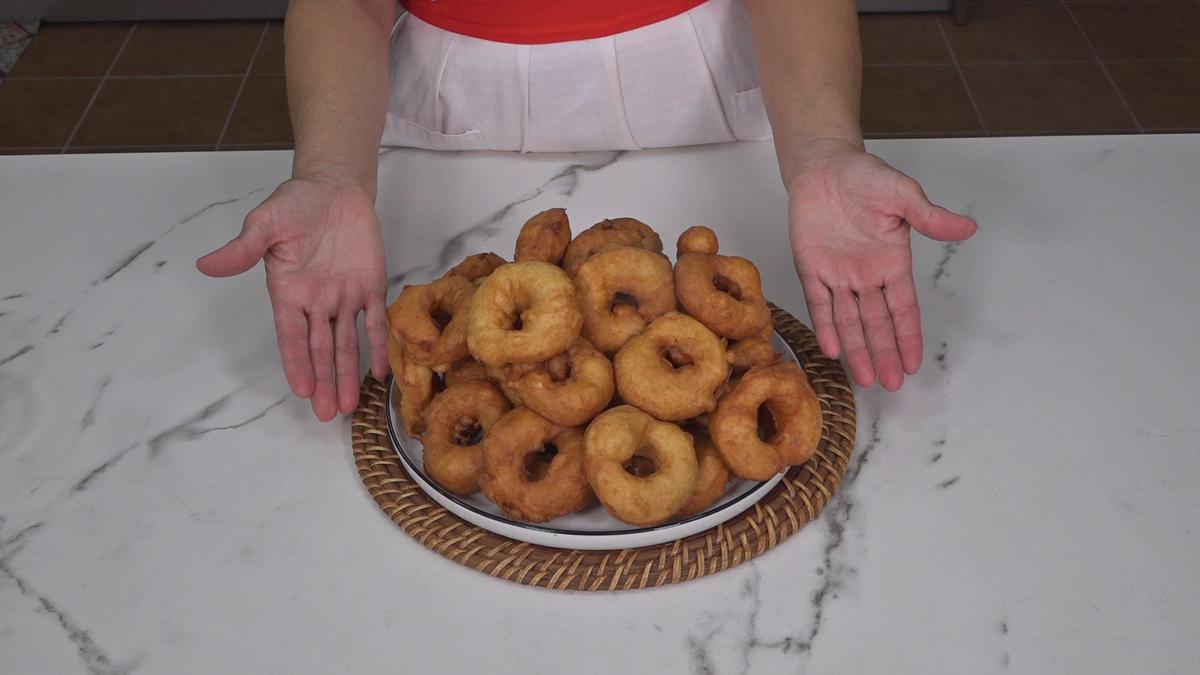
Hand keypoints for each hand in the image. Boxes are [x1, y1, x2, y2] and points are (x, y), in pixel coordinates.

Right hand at [197, 174, 388, 419]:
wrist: (333, 188)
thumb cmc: (296, 204)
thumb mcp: (265, 222)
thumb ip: (243, 247)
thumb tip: (207, 265)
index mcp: (288, 292)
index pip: (292, 335)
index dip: (297, 362)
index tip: (303, 390)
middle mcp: (316, 303)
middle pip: (320, 349)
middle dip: (325, 380)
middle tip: (328, 413)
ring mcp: (344, 298)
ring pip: (346, 343)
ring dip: (349, 373)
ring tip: (351, 404)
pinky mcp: (371, 287)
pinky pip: (375, 321)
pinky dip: (379, 345)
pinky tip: (382, 372)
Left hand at [787, 139, 976, 390]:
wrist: (824, 166)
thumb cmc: (865, 178)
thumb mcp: (903, 195)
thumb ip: (929, 217)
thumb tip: (967, 229)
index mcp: (891, 263)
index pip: (903, 308)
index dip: (908, 336)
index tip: (915, 364)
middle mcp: (866, 276)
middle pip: (877, 323)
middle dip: (885, 354)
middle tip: (893, 385)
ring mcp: (837, 275)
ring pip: (849, 321)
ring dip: (857, 350)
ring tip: (867, 379)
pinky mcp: (810, 268)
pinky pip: (818, 303)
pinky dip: (825, 326)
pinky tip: (831, 350)